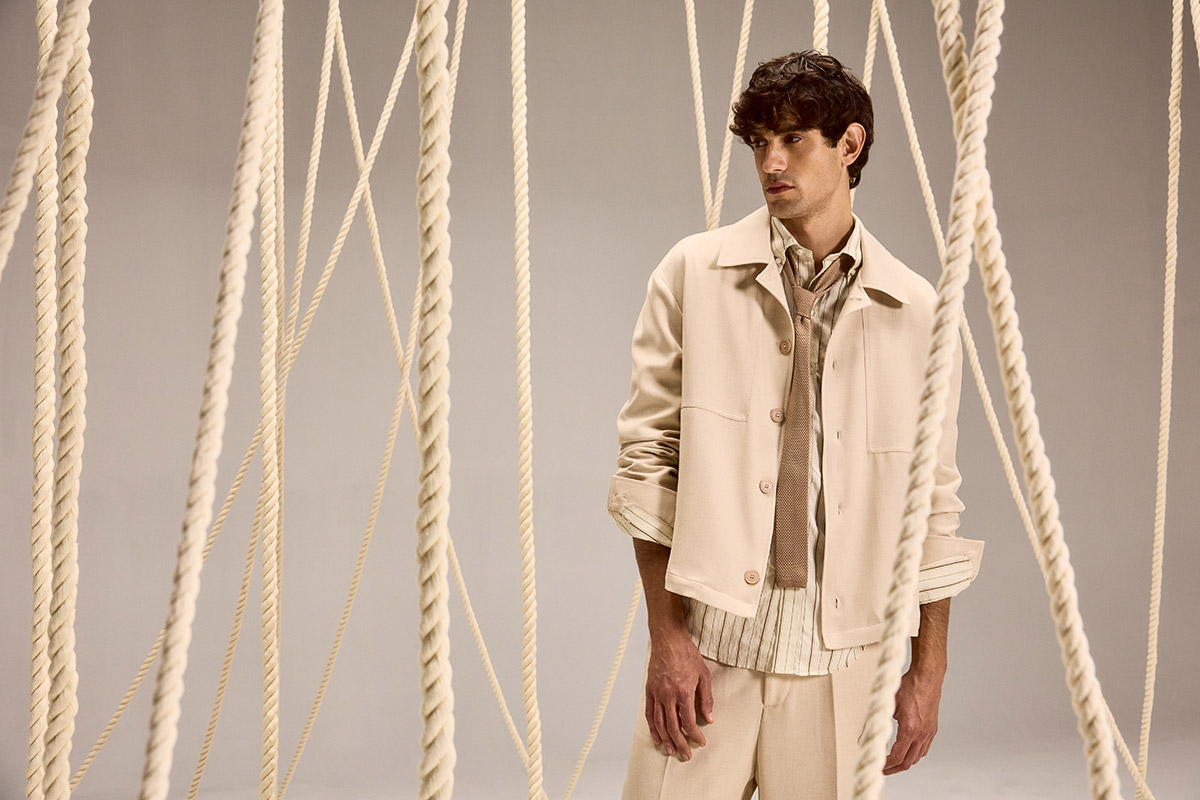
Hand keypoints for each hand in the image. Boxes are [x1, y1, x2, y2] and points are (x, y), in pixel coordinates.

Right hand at [644, 627, 713, 760]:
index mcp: (683, 692)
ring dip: (666, 739)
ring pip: (659, 723)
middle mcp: (668, 696)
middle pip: (673, 727)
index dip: (695, 735)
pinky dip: (652, 727)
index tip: (700, 742)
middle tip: (686, 756)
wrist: (668, 639)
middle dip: (680, 744)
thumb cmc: (687, 655)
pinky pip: (649, 713)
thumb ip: (706, 698)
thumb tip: (709, 717)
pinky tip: (657, 737)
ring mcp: (657, 694)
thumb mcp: (704, 675)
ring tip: (671, 750)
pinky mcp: (649, 690)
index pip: (688, 722)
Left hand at [883, 666, 942, 774]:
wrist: (927, 676)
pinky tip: (907, 750)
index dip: (886, 765)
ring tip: (893, 762)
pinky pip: (924, 748)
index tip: (878, 767)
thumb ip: (876, 721)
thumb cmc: (910, 686)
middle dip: (894, 768)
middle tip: (883, 769)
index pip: (897, 757)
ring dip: (905, 762)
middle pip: (908, 762)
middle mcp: (921, 734)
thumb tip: (864, 734)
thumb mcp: (888, 704)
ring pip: (917, 757)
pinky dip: (914, 754)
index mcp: (910, 730)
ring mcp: (928, 732)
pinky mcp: (932, 728)